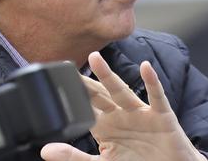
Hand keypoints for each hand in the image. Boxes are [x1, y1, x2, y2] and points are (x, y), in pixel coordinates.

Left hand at [41, 52, 205, 160]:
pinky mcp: (161, 116)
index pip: (85, 107)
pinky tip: (146, 67)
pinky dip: (152, 82)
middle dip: (84, 82)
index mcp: (106, 126)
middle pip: (99, 95)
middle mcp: (121, 115)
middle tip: (67, 66)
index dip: (71, 95)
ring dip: (108, 75)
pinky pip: (156, 97)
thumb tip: (46, 151)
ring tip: (94, 58)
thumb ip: (75, 157)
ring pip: (122, 91)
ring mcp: (140, 113)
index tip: (53, 81)